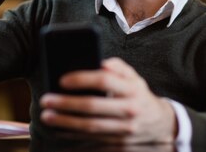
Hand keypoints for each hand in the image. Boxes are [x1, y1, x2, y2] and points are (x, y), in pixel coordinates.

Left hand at [40, 58, 177, 143]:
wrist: (159, 124)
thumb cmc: (138, 95)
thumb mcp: (134, 78)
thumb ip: (119, 67)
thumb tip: (101, 62)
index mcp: (132, 89)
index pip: (105, 80)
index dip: (82, 79)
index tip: (62, 80)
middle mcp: (130, 110)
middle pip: (93, 106)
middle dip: (67, 103)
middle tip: (47, 100)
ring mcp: (125, 131)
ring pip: (90, 127)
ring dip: (65, 122)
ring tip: (47, 116)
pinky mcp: (119, 146)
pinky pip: (92, 142)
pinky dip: (73, 137)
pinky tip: (59, 130)